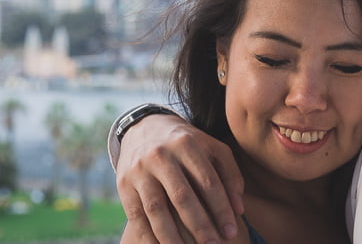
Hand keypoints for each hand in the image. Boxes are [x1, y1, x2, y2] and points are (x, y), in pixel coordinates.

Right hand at [116, 113, 244, 243]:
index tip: (231, 231)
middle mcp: (161, 155)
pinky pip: (136, 215)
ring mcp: (140, 169)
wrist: (145, 127)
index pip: (207, 181)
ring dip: (172, 236)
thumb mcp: (212, 148)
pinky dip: (148, 236)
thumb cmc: (188, 144)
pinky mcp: (123, 183)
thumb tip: (239, 209)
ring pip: (157, 209)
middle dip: (200, 225)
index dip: (221, 208)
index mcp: (188, 144)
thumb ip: (230, 174)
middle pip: (182, 196)